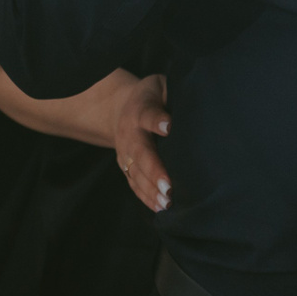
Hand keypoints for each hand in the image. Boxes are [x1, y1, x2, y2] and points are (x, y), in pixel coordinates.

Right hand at [110, 74, 172, 211]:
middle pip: (140, 153)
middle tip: (168, 188)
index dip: (157, 121)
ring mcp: (124, 153)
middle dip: (154, 171)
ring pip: (136, 173)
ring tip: (167, 203)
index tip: (168, 127)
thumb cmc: (152, 96)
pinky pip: (134, 184)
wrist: (121, 108)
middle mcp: (129, 134)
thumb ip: (169, 94)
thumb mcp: (159, 86)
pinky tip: (160, 208)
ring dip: (151, 190)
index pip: (147, 114)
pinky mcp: (125, 167)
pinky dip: (146, 198)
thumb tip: (175, 117)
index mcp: (139, 109)